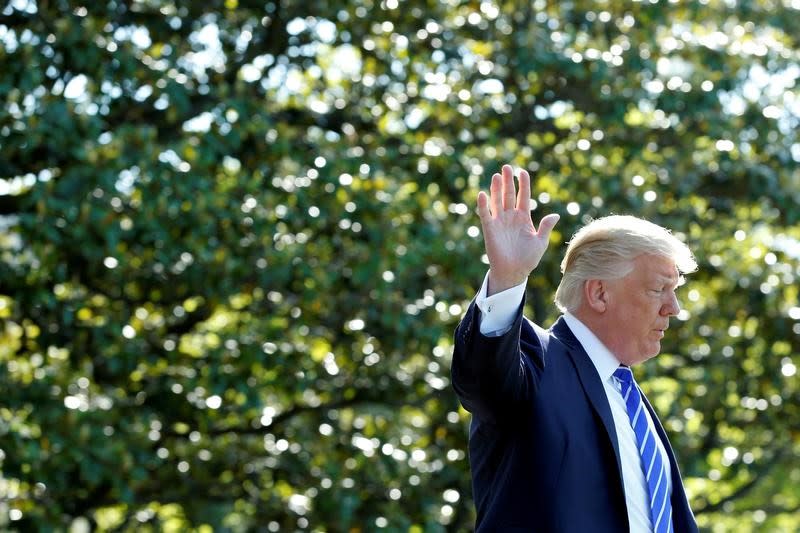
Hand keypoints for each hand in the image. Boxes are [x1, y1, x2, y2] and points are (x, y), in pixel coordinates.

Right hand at [477, 164, 559, 295]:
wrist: (514, 272)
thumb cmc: (528, 259)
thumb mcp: (540, 242)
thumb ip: (546, 228)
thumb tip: (555, 215)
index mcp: (524, 218)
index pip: (524, 196)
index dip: (523, 184)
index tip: (522, 172)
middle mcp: (511, 217)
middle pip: (509, 195)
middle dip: (508, 181)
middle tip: (506, 167)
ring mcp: (499, 222)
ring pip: (497, 201)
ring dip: (495, 189)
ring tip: (496, 175)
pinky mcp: (490, 229)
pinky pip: (485, 214)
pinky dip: (483, 205)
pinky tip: (482, 194)